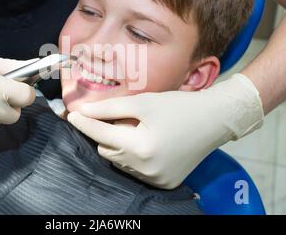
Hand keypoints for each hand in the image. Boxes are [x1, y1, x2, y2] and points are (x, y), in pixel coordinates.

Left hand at [67, 74, 263, 188]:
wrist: (214, 120)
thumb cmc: (179, 106)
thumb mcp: (143, 102)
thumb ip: (110, 108)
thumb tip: (83, 111)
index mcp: (141, 147)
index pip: (100, 134)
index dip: (84, 123)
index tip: (71, 115)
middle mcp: (146, 169)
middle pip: (108, 149)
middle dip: (108, 133)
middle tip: (125, 118)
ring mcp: (155, 179)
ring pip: (120, 161)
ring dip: (121, 145)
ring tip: (140, 130)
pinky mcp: (163, 183)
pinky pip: (135, 170)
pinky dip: (135, 157)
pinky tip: (150, 143)